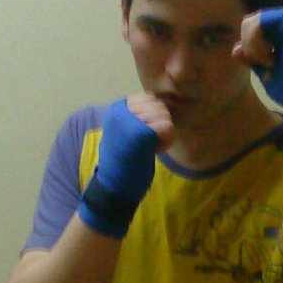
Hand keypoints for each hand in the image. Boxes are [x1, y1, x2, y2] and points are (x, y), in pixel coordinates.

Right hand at [78, 94, 173, 237]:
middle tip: (149, 143)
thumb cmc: (121, 160)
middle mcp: (121, 111)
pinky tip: (156, 150)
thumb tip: (156, 101)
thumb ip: (136, 115)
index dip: (153, 115)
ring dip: (164, 133)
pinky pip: (167, 127)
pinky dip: (167, 140)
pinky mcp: (141, 134)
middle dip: (161, 124)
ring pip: (164, 116)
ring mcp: (130, 121)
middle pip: (158, 106)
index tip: (144, 134)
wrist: (114, 184)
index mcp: (116, 109)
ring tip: (151, 147)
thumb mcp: (123, 130)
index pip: (148, 98)